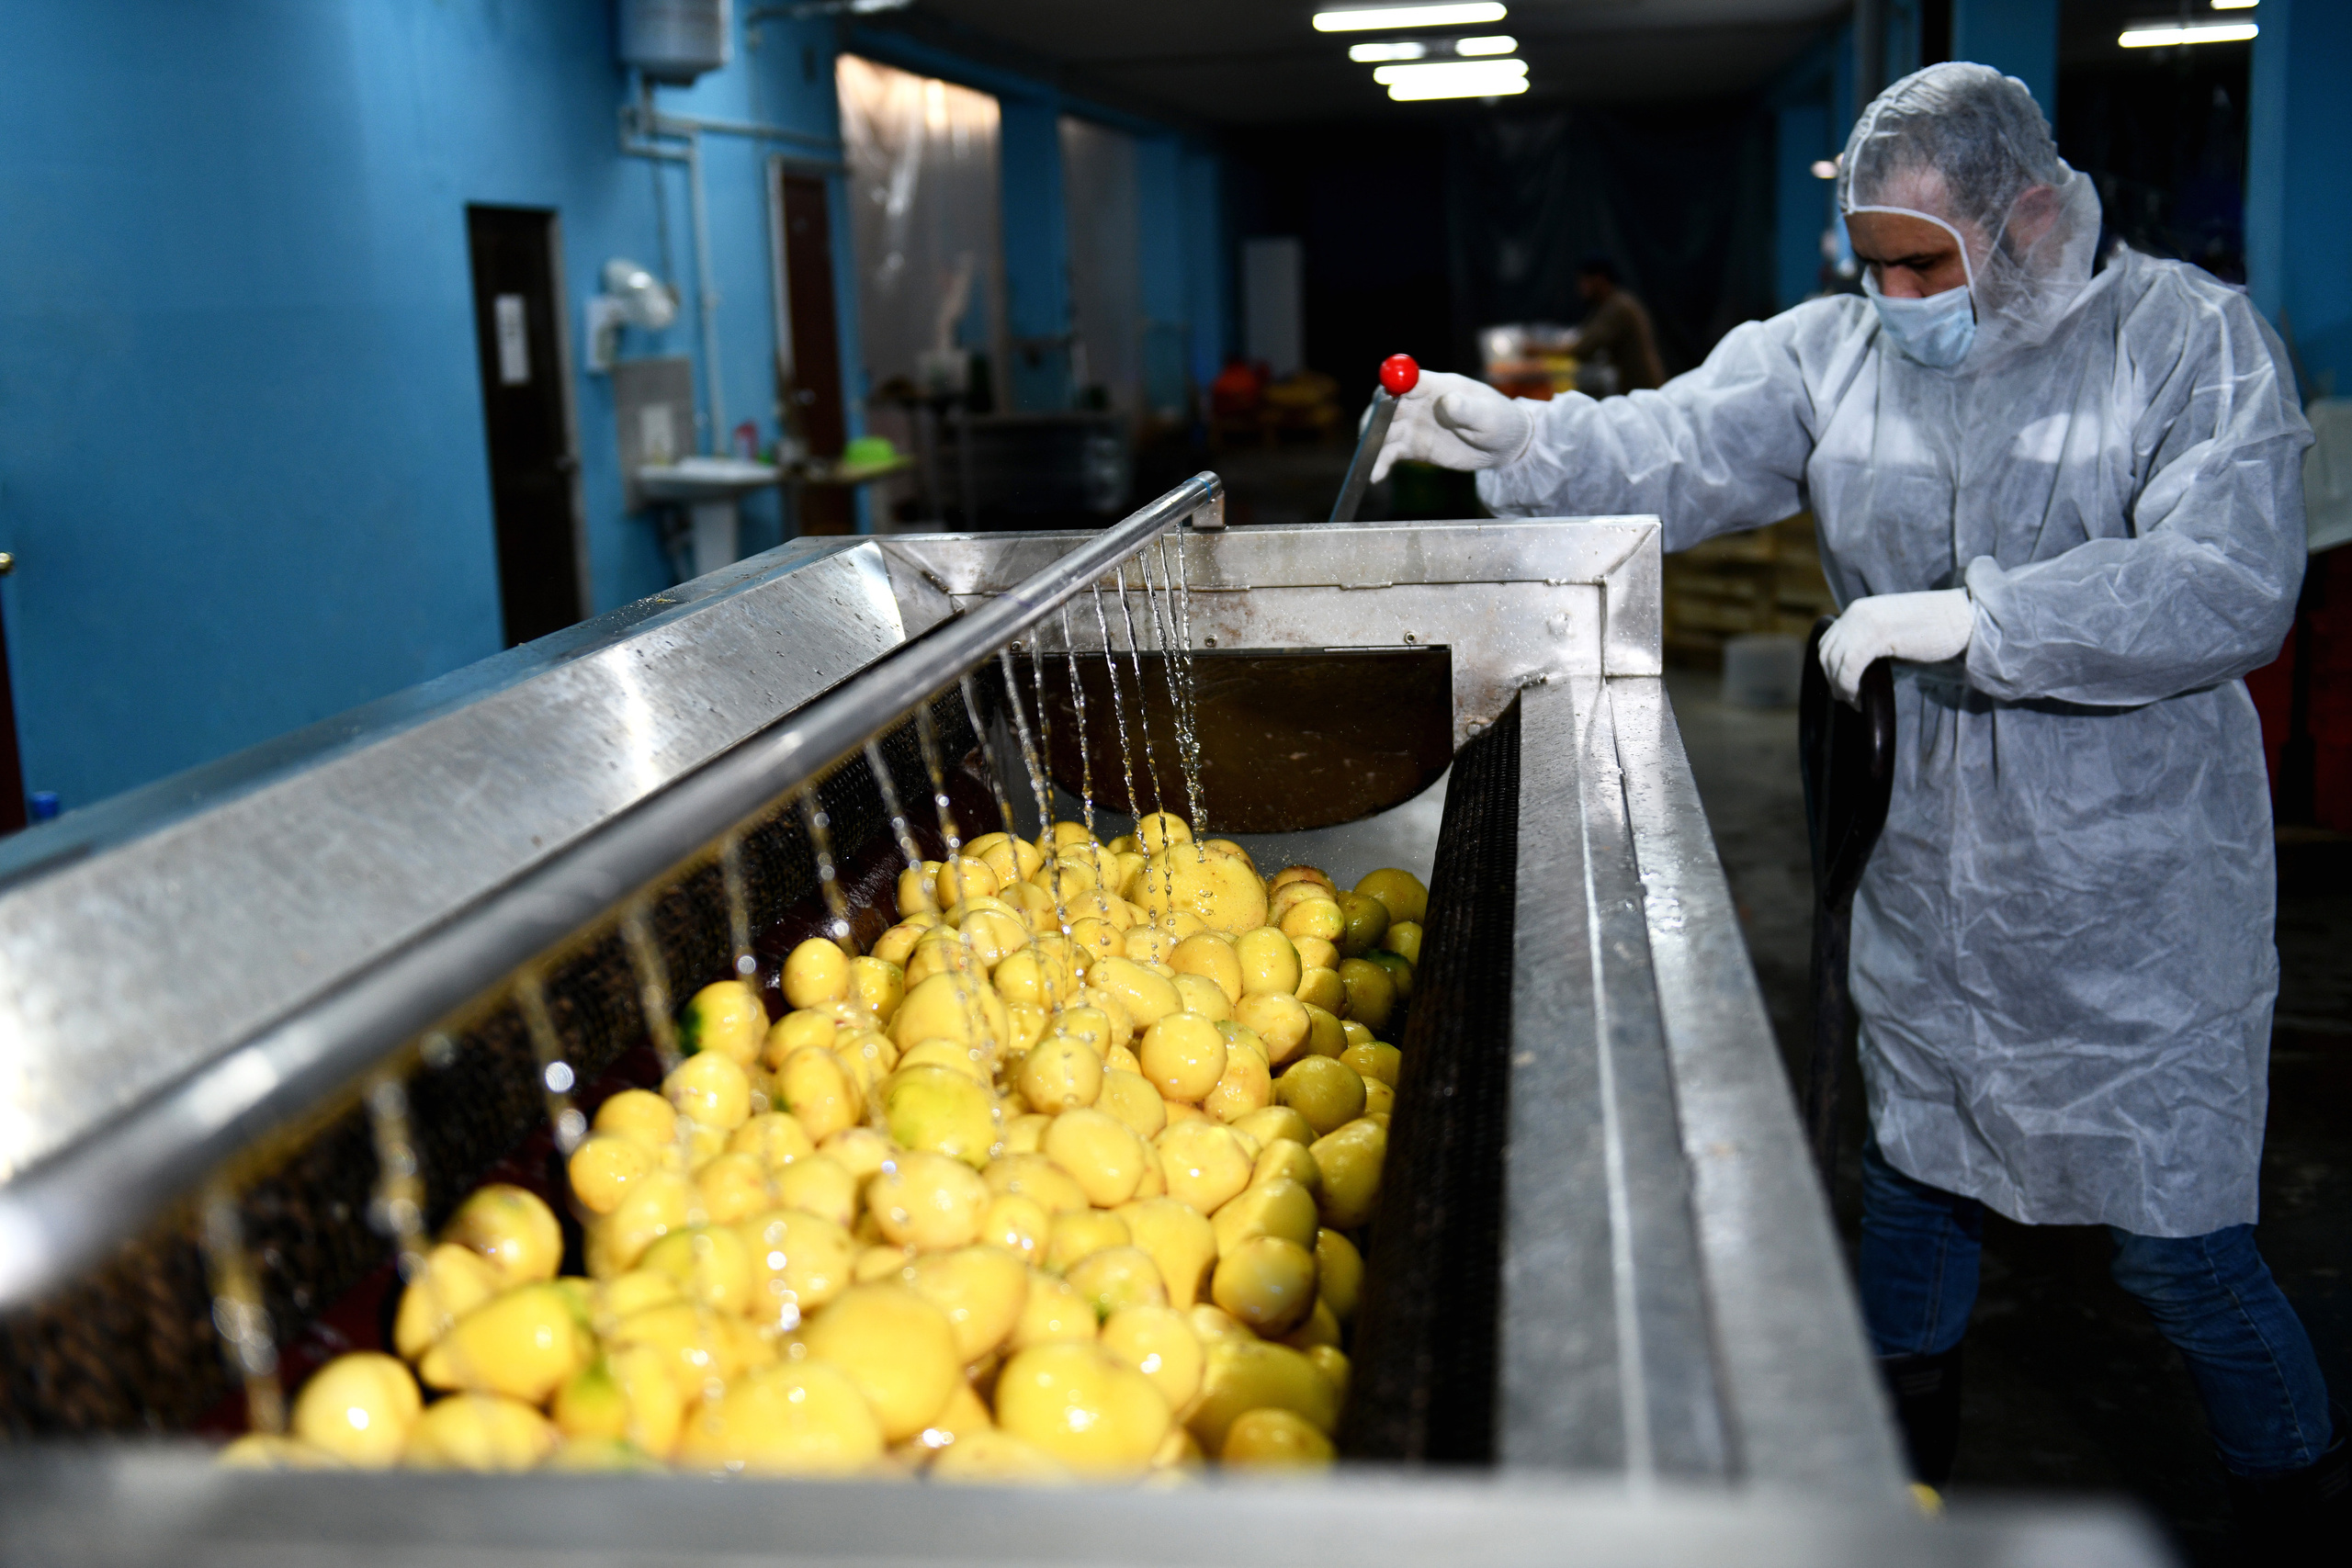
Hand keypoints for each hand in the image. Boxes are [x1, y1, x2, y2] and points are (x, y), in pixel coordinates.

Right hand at [1370, 370, 1534, 482]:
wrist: (1503, 447)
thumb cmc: (1500, 422)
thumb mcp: (1489, 416)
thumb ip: (1468, 410)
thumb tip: (1448, 402)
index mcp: (1437, 386)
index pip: (1406, 380)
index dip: (1392, 386)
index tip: (1383, 399)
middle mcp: (1419, 402)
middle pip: (1386, 404)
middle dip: (1374, 418)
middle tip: (1368, 437)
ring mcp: (1414, 424)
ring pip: (1384, 430)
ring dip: (1372, 444)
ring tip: (1369, 463)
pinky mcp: (1413, 447)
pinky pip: (1390, 452)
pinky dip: (1380, 462)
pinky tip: (1375, 475)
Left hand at [1818, 589, 1973, 704]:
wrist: (1964, 616)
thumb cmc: (1936, 628)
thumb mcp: (1893, 630)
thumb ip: (1871, 641)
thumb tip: (1854, 669)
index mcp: (1859, 610)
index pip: (1828, 642)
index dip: (1829, 668)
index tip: (1842, 688)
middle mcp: (1856, 612)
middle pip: (1827, 653)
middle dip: (1832, 680)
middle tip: (1847, 699)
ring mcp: (1865, 621)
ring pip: (1835, 662)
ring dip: (1841, 687)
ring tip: (1856, 702)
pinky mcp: (1878, 634)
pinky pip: (1849, 666)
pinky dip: (1850, 686)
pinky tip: (1862, 700)